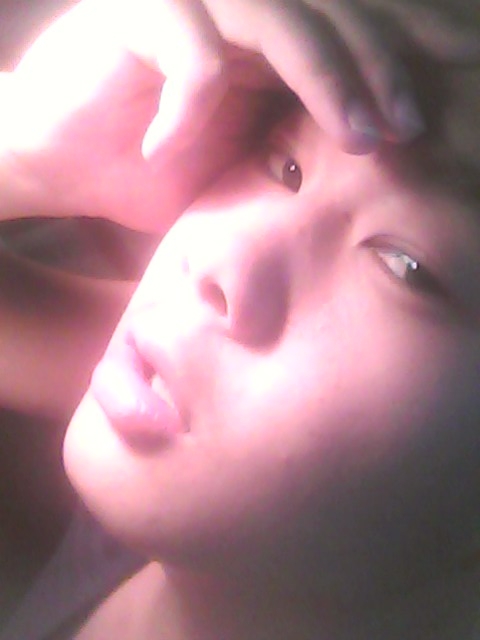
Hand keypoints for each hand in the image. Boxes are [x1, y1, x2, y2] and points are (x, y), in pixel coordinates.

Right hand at [3, 0, 479, 231]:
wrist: (53, 162)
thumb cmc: (138, 172)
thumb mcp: (226, 169)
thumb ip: (278, 152)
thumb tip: (344, 171)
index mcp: (254, 48)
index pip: (335, 40)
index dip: (376, 78)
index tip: (406, 132)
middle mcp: (227, 12)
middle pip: (322, 16)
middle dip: (368, 72)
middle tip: (398, 131)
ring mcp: (183, 4)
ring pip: (274, 15)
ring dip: (322, 74)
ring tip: (355, 138)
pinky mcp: (134, 13)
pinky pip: (189, 49)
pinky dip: (193, 102)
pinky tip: (168, 151)